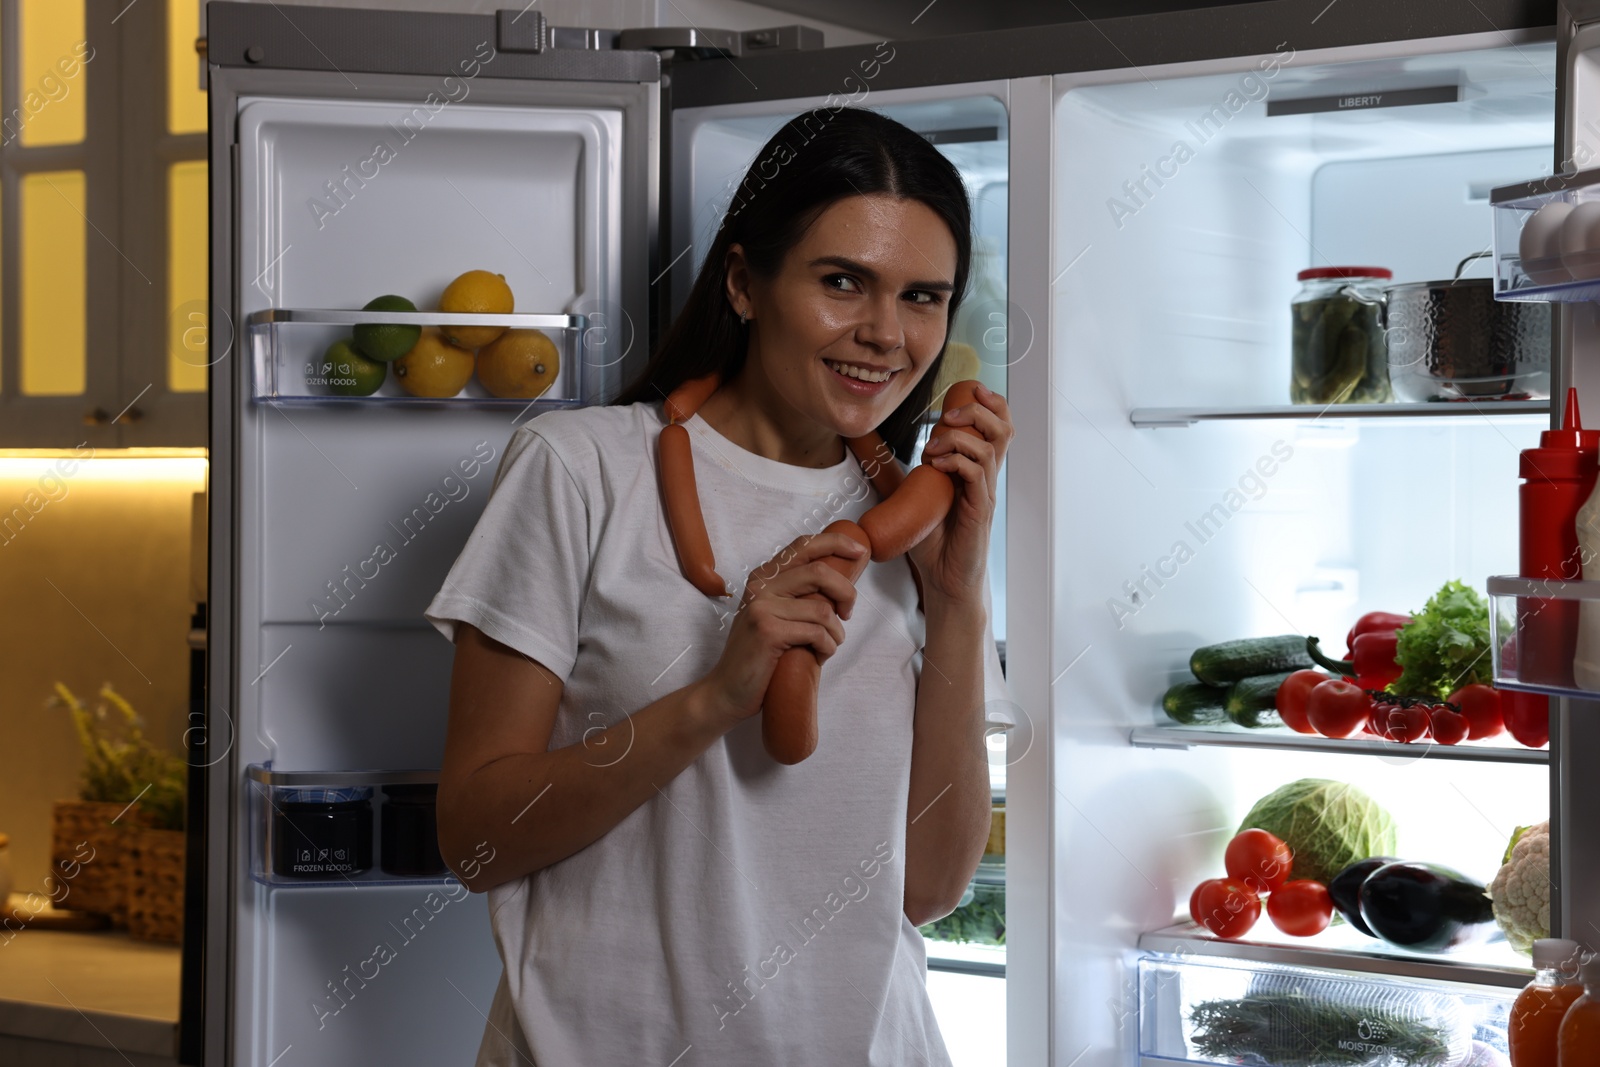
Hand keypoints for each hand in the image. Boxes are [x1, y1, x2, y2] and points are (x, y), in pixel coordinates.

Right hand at [698, 530, 866, 727]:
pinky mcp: (768, 631)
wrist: (727, 690)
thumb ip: (797, 597)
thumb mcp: (775, 616)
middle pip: (820, 572)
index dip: (836, 543)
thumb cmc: (759, 656)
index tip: (858, 552)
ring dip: (836, 632)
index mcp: (764, 577)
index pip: (804, 545)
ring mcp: (762, 607)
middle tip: (847, 614)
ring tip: (828, 646)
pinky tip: (819, 656)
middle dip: (846, 593)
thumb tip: (841, 586)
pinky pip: (816, 633)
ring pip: (822, 609)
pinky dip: (827, 647)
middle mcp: (761, 586)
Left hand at [906, 383, 1013, 602]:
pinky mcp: (980, 512)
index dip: (989, 402)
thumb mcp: (915, 498)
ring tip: (934, 445)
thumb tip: (866, 451)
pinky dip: (957, 461)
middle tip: (948, 415)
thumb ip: (900, 474)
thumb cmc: (933, 542)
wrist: (945, 581)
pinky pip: (978, 475)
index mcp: (977, 470)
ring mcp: (986, 493)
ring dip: (959, 437)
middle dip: (979, 410)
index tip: (967, 390)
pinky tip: (936, 465)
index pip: (998, 425)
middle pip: (1004, 428)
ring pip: (990, 447)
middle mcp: (987, 478)